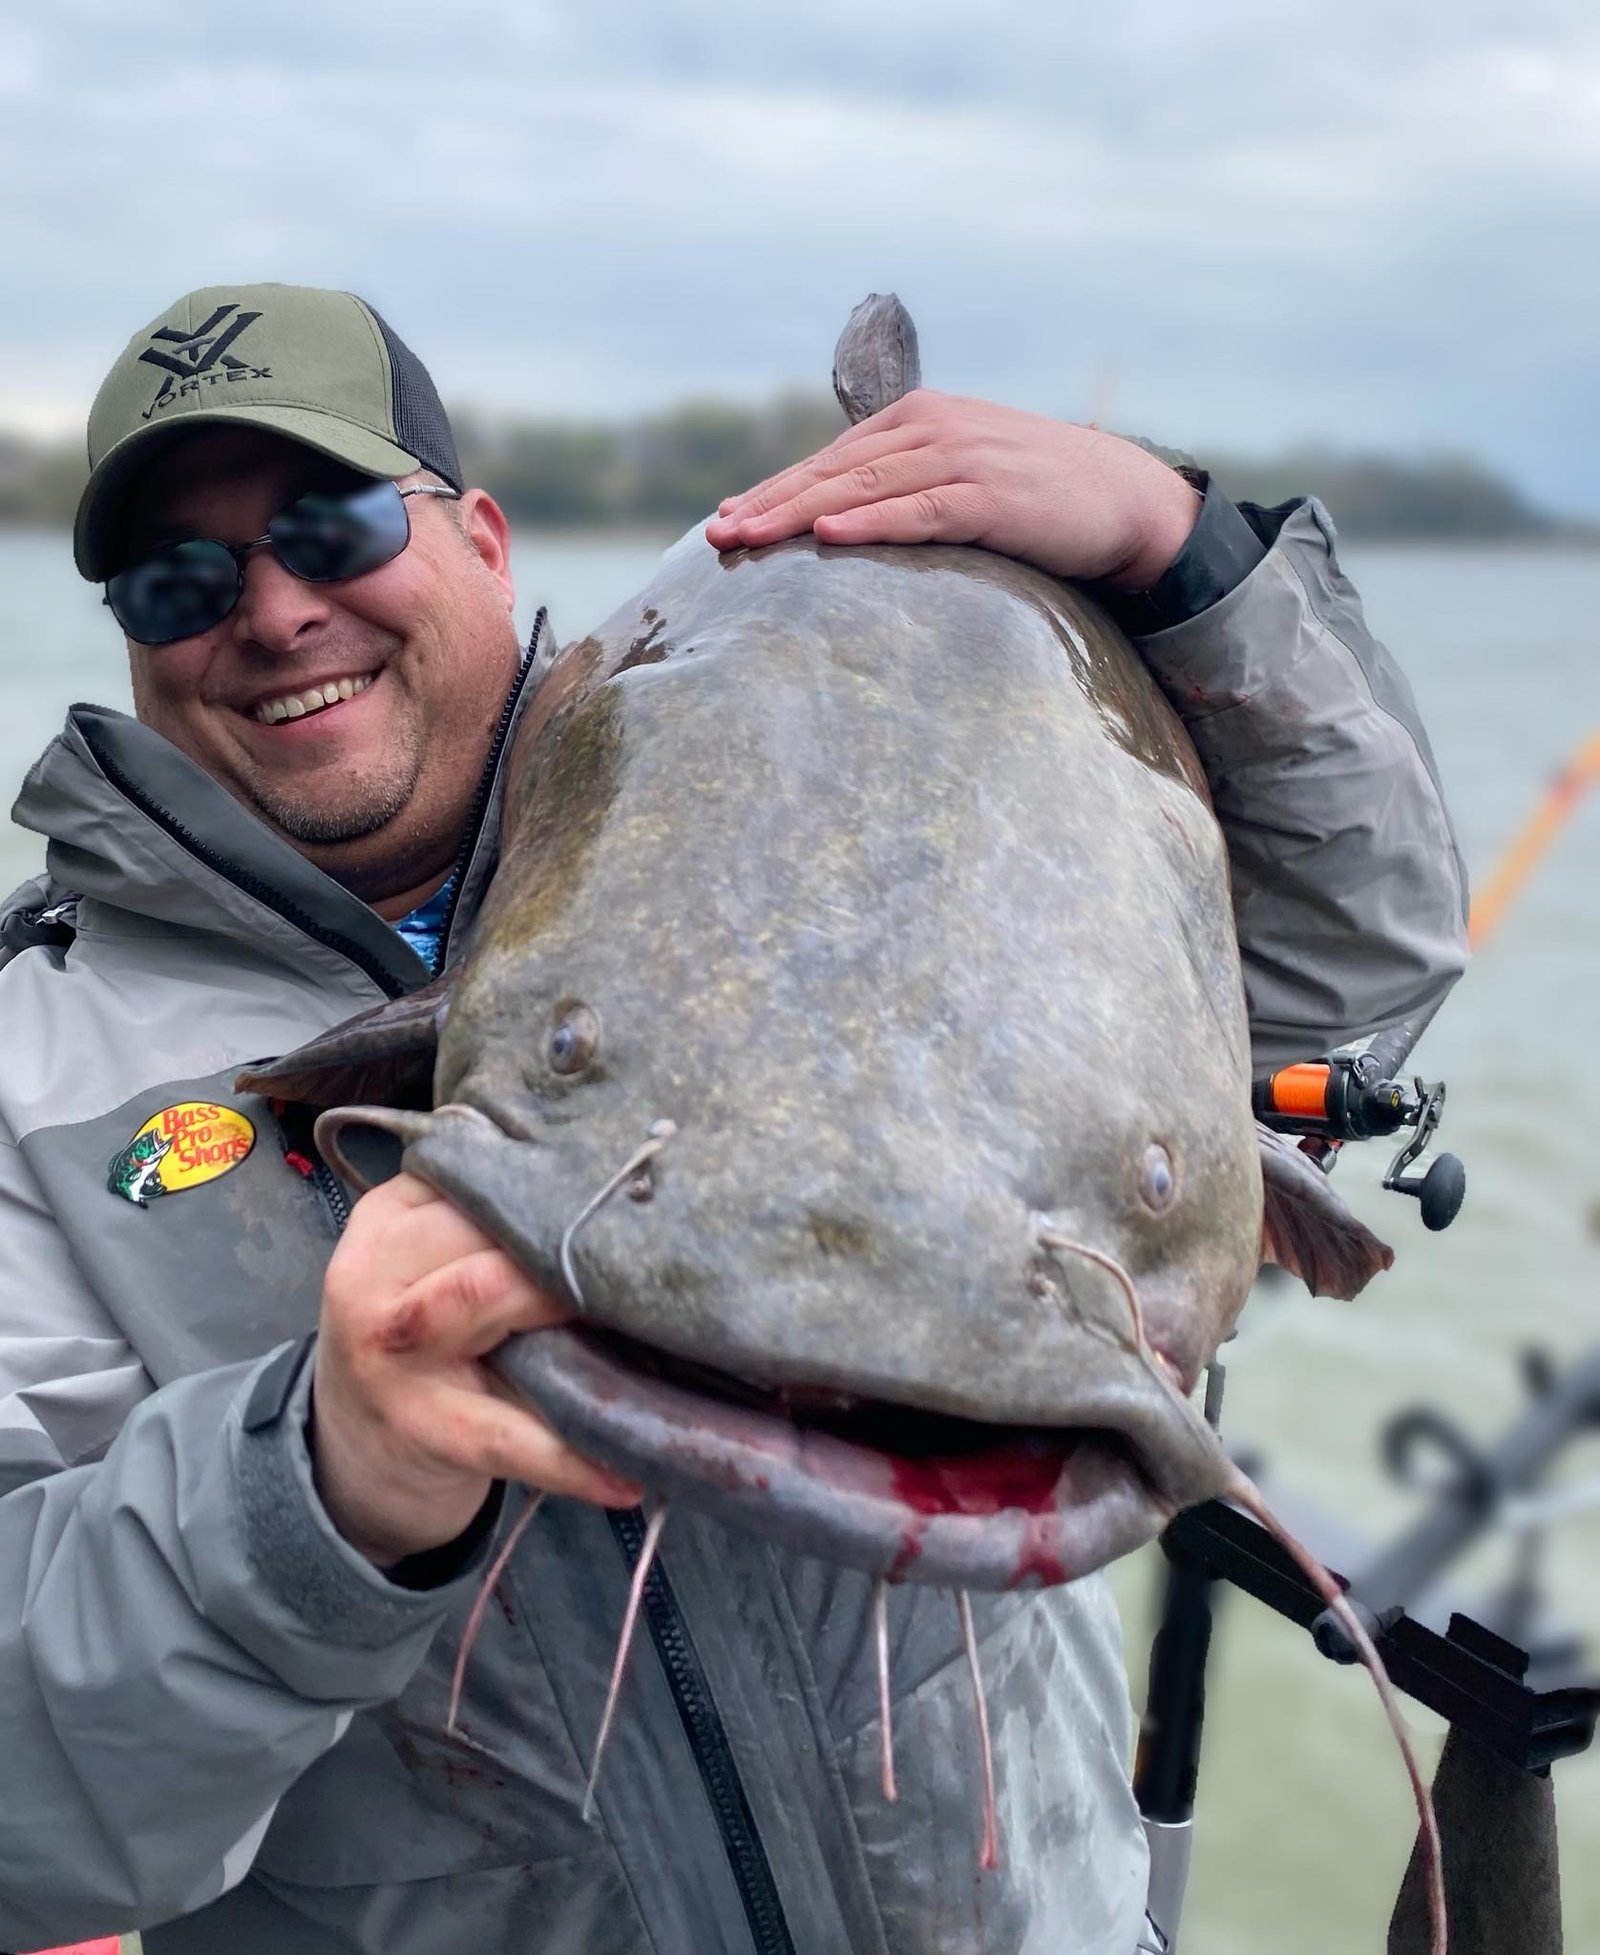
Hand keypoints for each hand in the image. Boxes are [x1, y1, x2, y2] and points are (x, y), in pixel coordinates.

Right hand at [311, 1172, 640, 1565]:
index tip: (624, 1190)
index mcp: (385, 1221)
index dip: (552, 1185)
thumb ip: (489, 1214)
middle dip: (564, 1241)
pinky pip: (507, 1437)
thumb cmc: (420, 1329)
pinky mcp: (424, 1430)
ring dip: (565, 1301)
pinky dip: (572, 1458)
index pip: (474, 1178)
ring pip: (484, 1294)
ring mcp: (393, 1359)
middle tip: (644, 1250)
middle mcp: (373, 1279)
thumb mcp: (427, 1256)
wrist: (352, 1442)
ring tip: (638, 1318)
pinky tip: (628, 1477)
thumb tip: (613, 1183)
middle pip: (481, 1228)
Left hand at [705, 391, 1200, 590]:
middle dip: (769, 502)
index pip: (830, 459)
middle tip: (718, 536)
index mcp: (918, 420)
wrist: (1123, 497)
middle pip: (832, 470)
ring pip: (862, 487)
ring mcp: (961, 459)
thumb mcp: (963, 473)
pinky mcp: (990, 497)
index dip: (774, 489)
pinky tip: (829, 532)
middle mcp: (932, 428)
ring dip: (799, 512)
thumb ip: (908, 482)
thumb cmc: (1037, 495)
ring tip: (749, 536)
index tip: (727, 521)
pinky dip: (871, 521)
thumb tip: (845, 520)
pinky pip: (918, 510)